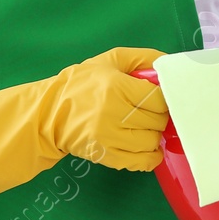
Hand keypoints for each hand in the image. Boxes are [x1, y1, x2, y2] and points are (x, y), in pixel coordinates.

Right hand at [0, 47, 168, 200]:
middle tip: (151, 113)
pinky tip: (146, 148)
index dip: (164, 99)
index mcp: (116, 86)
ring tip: (145, 128)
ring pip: (150, 142)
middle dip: (160, 117)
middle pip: (156, 121)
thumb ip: (143, 58)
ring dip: (154, 136)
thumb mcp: (110, 60)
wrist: (47, 113)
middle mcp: (113, 112)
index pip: (158, 98)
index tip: (159, 99)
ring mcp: (108, 137)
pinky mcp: (104, 155)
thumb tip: (171, 65)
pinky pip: (139, 161)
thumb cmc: (82, 83)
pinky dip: (149, 157)